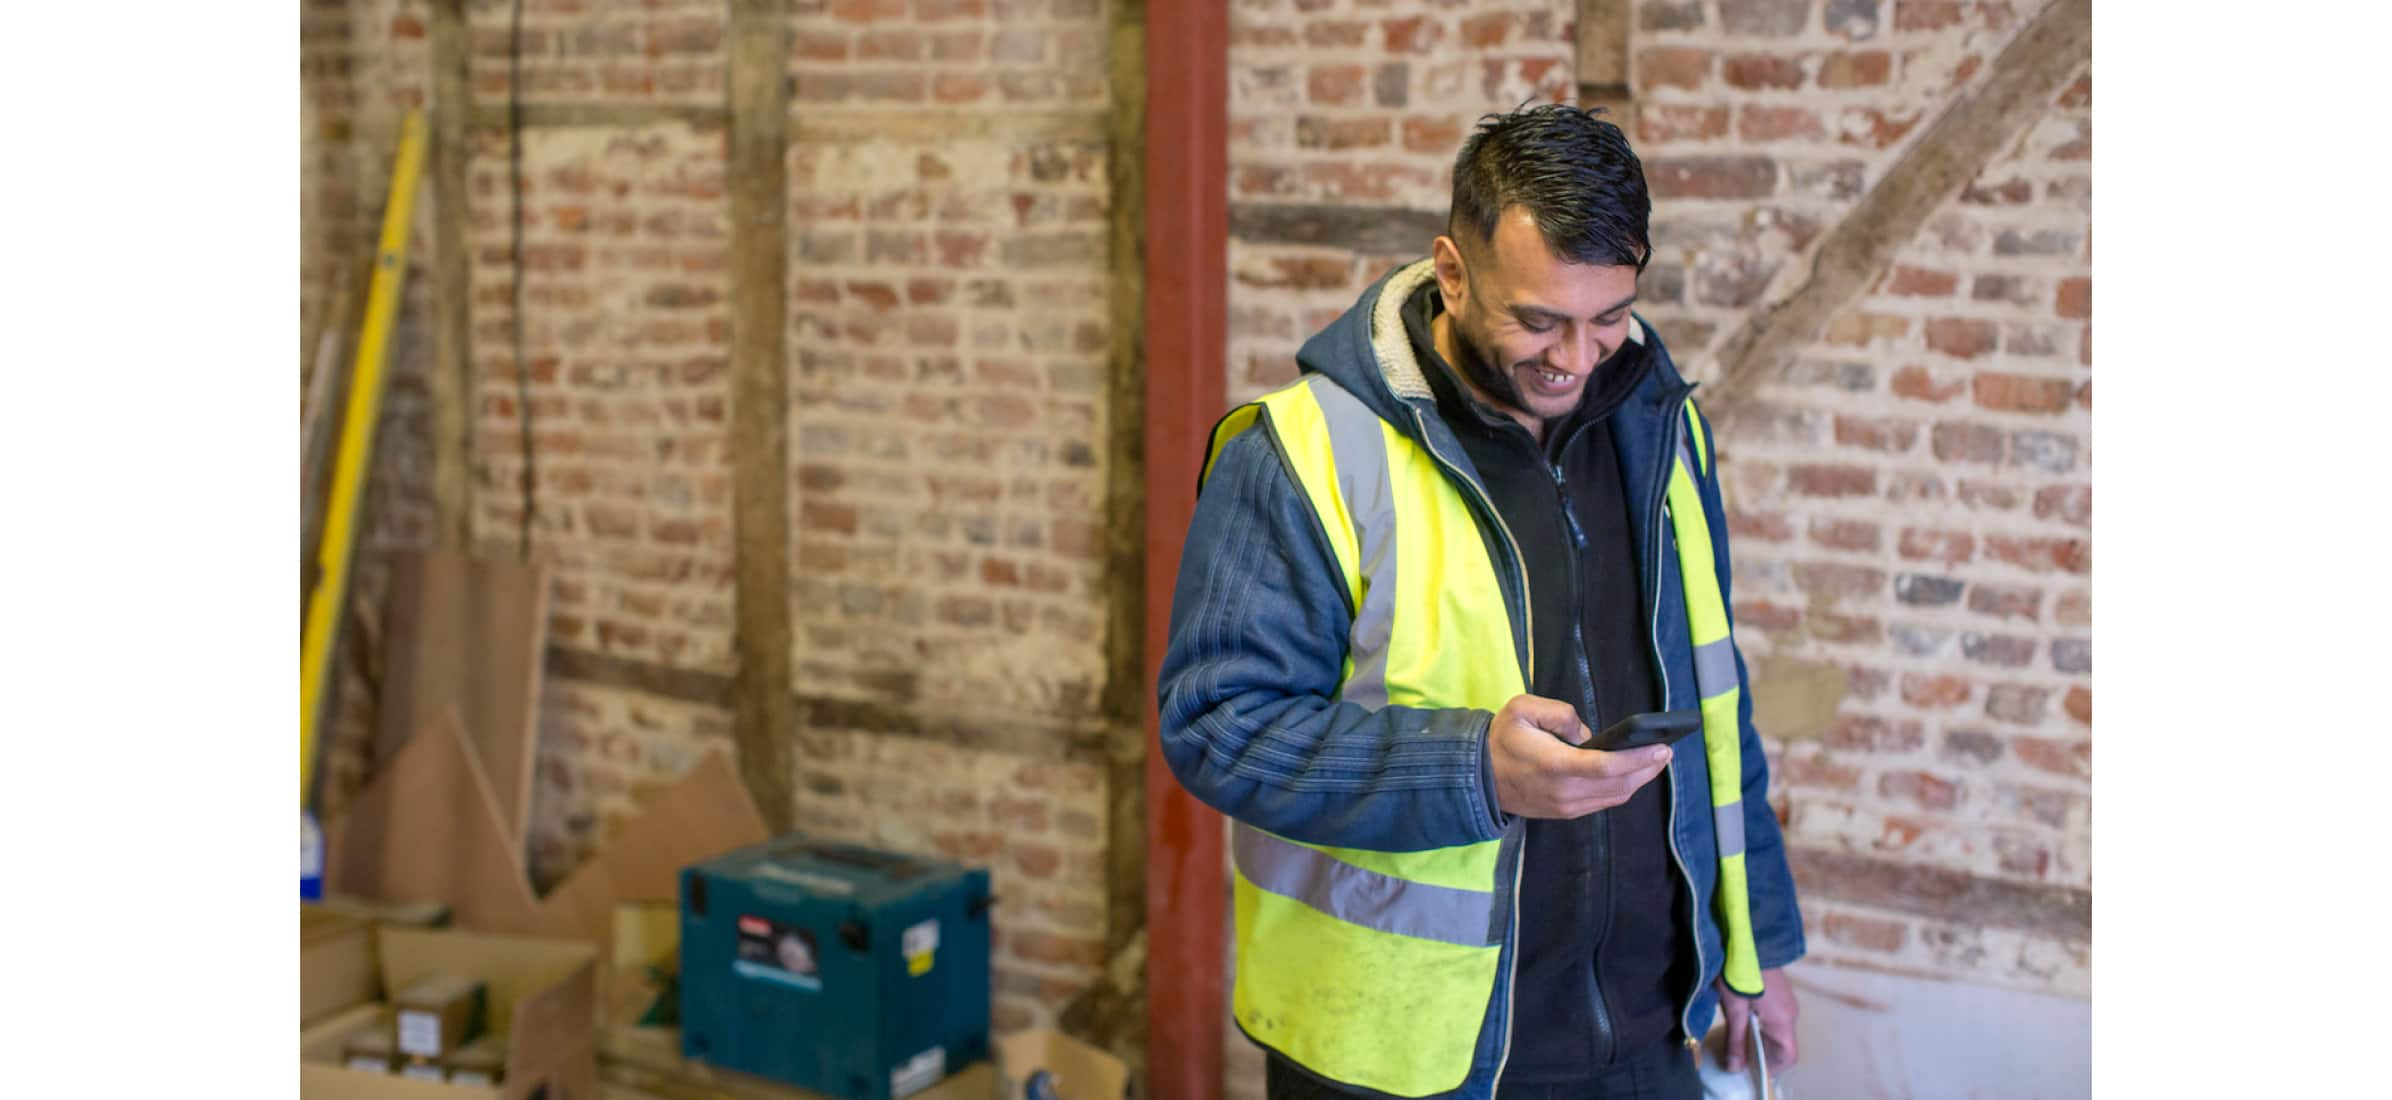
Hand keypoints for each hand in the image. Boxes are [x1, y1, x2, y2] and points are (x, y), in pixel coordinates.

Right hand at [1487, 694, 1673, 818]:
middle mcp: (1564, 791)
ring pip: (1615, 796)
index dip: (1638, 759)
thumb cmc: (1503, 739)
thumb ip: (1559, 712)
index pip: (1606, 766)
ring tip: (1657, 760)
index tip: (1661, 748)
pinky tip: (1634, 773)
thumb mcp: (1522, 708)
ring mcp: (1567, 806)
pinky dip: (1624, 787)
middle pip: (1619, 785)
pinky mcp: (1567, 812)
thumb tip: (1587, 733)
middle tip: (1667, 750)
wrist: (1480, 777)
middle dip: (1648, 768)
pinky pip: (1604, 801)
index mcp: (1554, 764)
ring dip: (1640, 779)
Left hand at [1716, 968, 1798, 1072]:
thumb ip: (1736, 1039)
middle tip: (1736, 1055)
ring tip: (1735, 1037)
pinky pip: (1773, 1017)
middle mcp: (1790, 1013)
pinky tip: (1740, 1019)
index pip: (1788, 1057)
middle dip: (1760, 1054)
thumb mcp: (1734, 1008)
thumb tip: (1735, 1067)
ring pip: (1776, 1030)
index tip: (1750, 1069)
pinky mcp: (1779, 991)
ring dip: (1758, 1038)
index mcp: (1783, 1020)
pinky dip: (1759, 1024)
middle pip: (1781, 1045)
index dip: (1771, 1068)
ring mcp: (1786, 1001)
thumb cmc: (1739, 972)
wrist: (1746, 936)